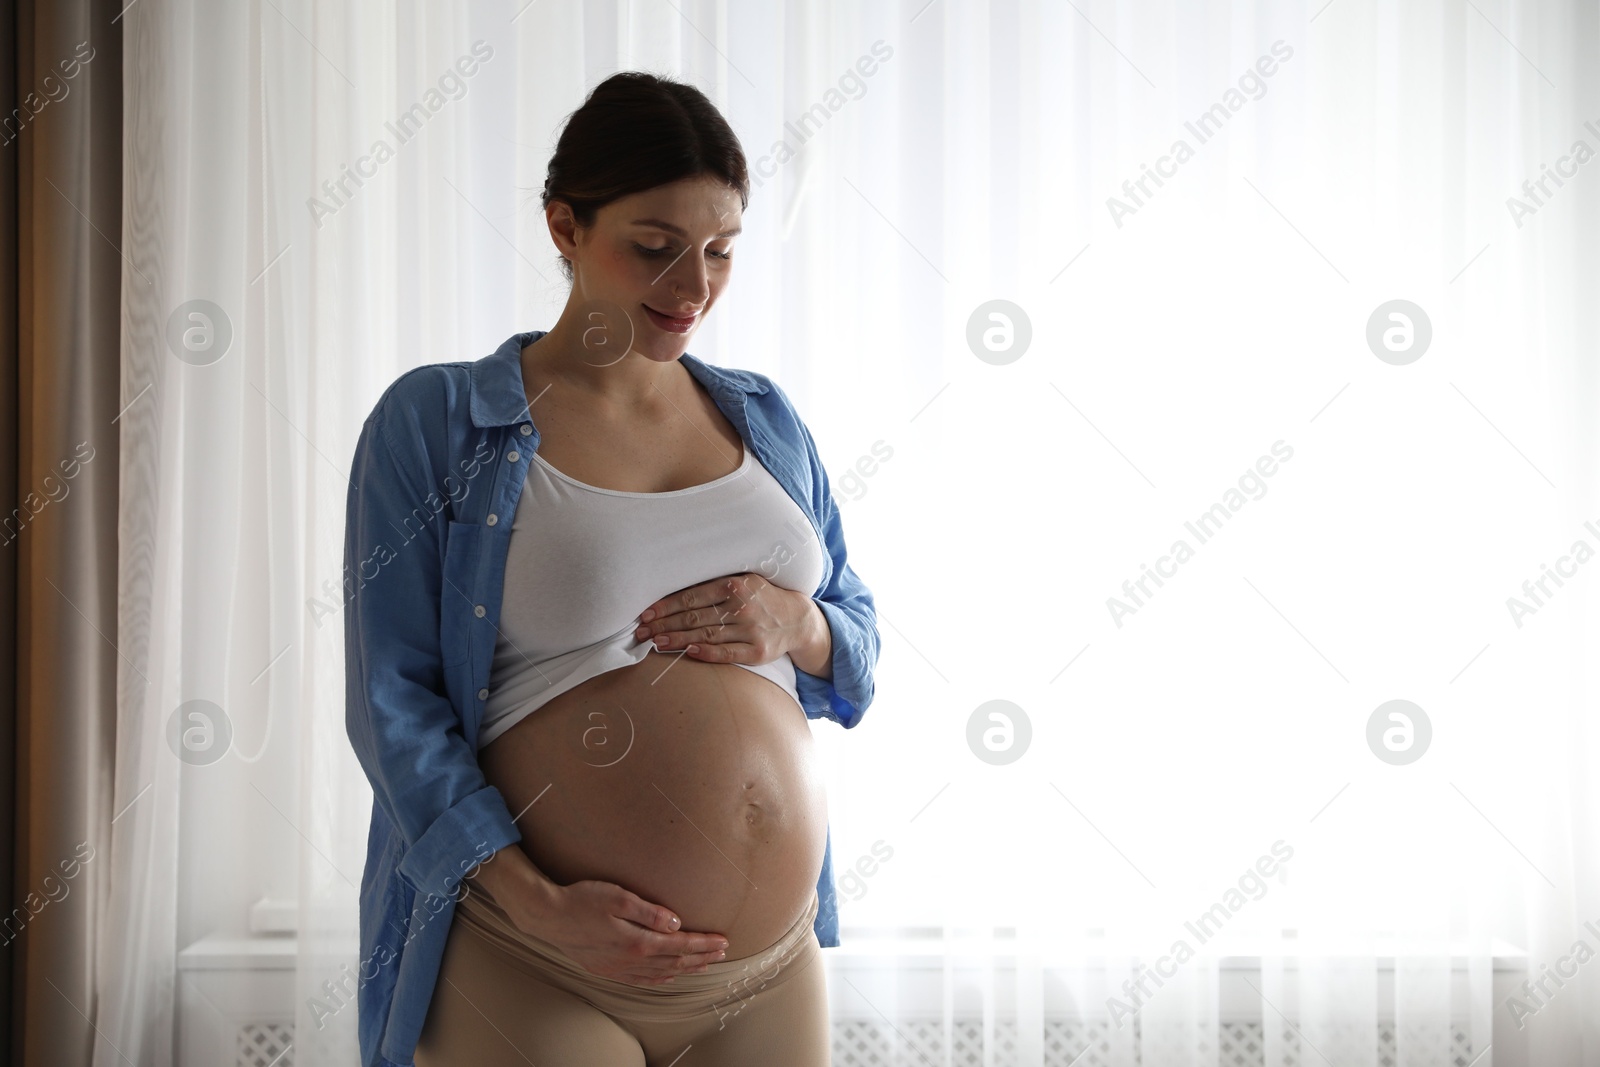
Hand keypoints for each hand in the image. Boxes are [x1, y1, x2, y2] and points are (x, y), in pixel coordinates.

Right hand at [522, 879, 729, 985]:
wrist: (548, 916)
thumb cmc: (583, 899)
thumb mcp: (619, 897)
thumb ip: (650, 912)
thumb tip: (677, 924)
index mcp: (637, 941)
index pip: (680, 946)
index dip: (703, 944)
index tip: (723, 941)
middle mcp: (630, 960)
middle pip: (675, 963)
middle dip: (701, 958)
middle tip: (722, 954)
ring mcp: (617, 968)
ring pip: (660, 974)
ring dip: (685, 970)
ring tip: (704, 966)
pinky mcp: (606, 969)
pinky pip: (640, 981)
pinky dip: (659, 980)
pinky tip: (668, 978)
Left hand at [633, 573, 821, 666]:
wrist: (797, 619)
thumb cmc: (760, 598)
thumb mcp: (742, 583)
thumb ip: (713, 588)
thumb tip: (673, 594)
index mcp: (735, 585)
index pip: (692, 597)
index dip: (666, 606)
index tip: (646, 613)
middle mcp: (742, 607)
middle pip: (695, 617)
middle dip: (664, 625)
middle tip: (642, 632)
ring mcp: (751, 630)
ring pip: (707, 636)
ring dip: (678, 640)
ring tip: (656, 643)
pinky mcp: (758, 651)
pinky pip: (727, 654)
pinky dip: (707, 653)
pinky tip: (688, 652)